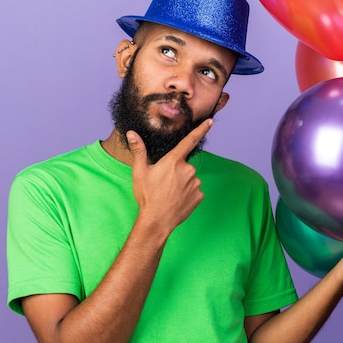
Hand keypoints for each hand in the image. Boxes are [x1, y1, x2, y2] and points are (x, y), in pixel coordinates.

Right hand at [127, 119, 212, 233]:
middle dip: (176, 172)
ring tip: (169, 194)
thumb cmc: (147, 196)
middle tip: (163, 184)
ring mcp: (195, 183)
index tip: (210, 121)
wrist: (157, 221)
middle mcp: (188, 169)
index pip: (189, 140)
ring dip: (182, 183)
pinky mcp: (199, 196)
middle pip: (184, 165)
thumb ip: (138, 150)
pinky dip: (187, 194)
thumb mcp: (140, 172)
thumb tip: (132, 133)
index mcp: (173, 161)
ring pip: (190, 179)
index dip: (201, 129)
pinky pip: (194, 191)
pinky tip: (177, 201)